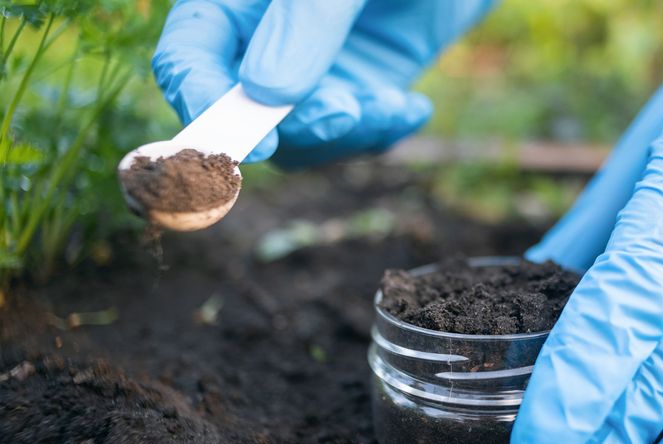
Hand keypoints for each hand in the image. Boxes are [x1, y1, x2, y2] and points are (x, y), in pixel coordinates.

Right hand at [152, 0, 493, 165]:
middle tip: (346, 112)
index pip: (188, 55)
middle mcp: (266, 35)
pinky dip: (381, 133)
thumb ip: (306, 20)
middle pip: (244, 112)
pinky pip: (353, 134)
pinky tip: (413, 109)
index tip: (252, 144)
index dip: (205, 103)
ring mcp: (315, 65)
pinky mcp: (362, 84)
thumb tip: (266, 93)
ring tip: (394, 105)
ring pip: (300, 137)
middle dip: (296, 126)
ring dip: (347, 136)